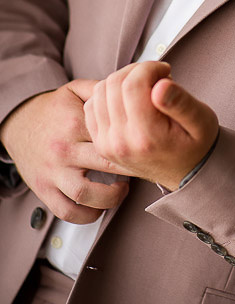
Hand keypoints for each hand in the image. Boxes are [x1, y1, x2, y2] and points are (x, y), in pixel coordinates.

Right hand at [0, 81, 128, 222]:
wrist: (17, 124)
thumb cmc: (52, 109)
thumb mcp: (76, 90)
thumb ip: (104, 89)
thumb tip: (134, 88)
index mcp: (74, 123)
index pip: (115, 134)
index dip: (137, 140)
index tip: (148, 143)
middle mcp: (64, 150)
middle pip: (107, 164)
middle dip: (132, 168)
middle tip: (142, 167)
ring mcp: (53, 173)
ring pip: (86, 194)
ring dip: (111, 197)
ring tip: (122, 188)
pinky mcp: (44, 190)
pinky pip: (67, 211)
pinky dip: (87, 215)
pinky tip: (100, 206)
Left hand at [83, 62, 217, 190]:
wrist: (186, 173)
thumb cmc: (196, 144)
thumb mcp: (202, 121)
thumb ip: (181, 103)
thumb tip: (160, 85)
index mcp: (146, 136)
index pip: (132, 84)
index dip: (149, 68)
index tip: (166, 71)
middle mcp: (120, 141)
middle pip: (113, 85)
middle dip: (136, 71)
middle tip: (157, 77)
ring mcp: (106, 144)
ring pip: (100, 91)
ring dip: (122, 80)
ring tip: (144, 87)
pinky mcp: (100, 143)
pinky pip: (92, 105)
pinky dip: (108, 94)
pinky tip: (129, 98)